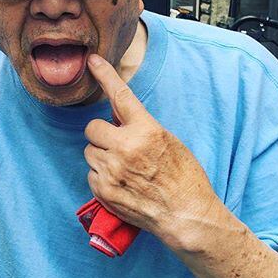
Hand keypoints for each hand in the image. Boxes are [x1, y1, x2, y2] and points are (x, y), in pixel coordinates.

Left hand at [83, 54, 217, 244]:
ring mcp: (113, 169)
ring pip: (90, 151)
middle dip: (102, 134)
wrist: (188, 216)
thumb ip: (140, 126)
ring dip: (101, 156)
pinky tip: (121, 184)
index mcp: (146, 130)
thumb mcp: (168, 141)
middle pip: (92, 128)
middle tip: (117, 145)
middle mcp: (126, 146)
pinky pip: (90, 173)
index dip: (104, 74)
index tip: (92, 60)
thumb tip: (115, 114)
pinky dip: (101, 177)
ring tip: (124, 168)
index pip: (120, 95)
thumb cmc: (184, 178)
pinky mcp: (104, 190)